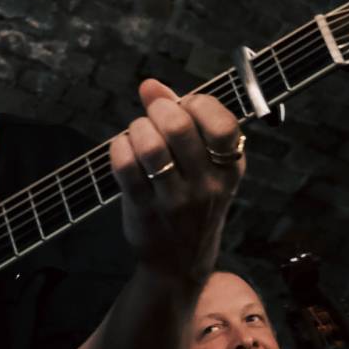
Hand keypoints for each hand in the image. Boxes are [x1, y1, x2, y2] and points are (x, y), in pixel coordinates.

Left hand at [106, 80, 243, 284]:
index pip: (222, 124)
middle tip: (153, 115)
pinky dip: (118, 148)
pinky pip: (125, 166)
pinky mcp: (144, 209)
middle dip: (159, 109)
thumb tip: (150, 85)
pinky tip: (123, 148)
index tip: (186, 106)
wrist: (180, 263)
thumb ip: (183, 119)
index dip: (197, 104)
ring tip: (138, 133)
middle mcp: (207, 185)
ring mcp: (175, 200)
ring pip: (150, 146)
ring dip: (137, 128)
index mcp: (230, 168)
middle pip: (180, 128)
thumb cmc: (193, 201)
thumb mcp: (205, 166)